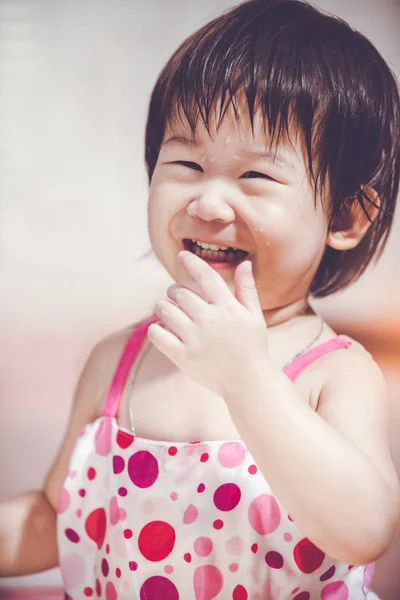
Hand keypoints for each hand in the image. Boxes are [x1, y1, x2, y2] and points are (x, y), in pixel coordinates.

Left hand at [147, 251, 269, 396]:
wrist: (248, 382)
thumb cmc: (253, 347)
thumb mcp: (254, 316)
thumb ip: (246, 289)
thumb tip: (244, 263)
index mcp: (227, 307)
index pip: (205, 276)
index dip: (191, 262)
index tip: (182, 256)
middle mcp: (209, 320)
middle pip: (179, 292)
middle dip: (175, 290)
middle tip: (178, 296)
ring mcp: (194, 339)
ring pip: (164, 310)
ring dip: (163, 307)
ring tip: (170, 311)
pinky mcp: (183, 356)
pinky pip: (157, 334)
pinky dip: (156, 329)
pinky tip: (164, 329)